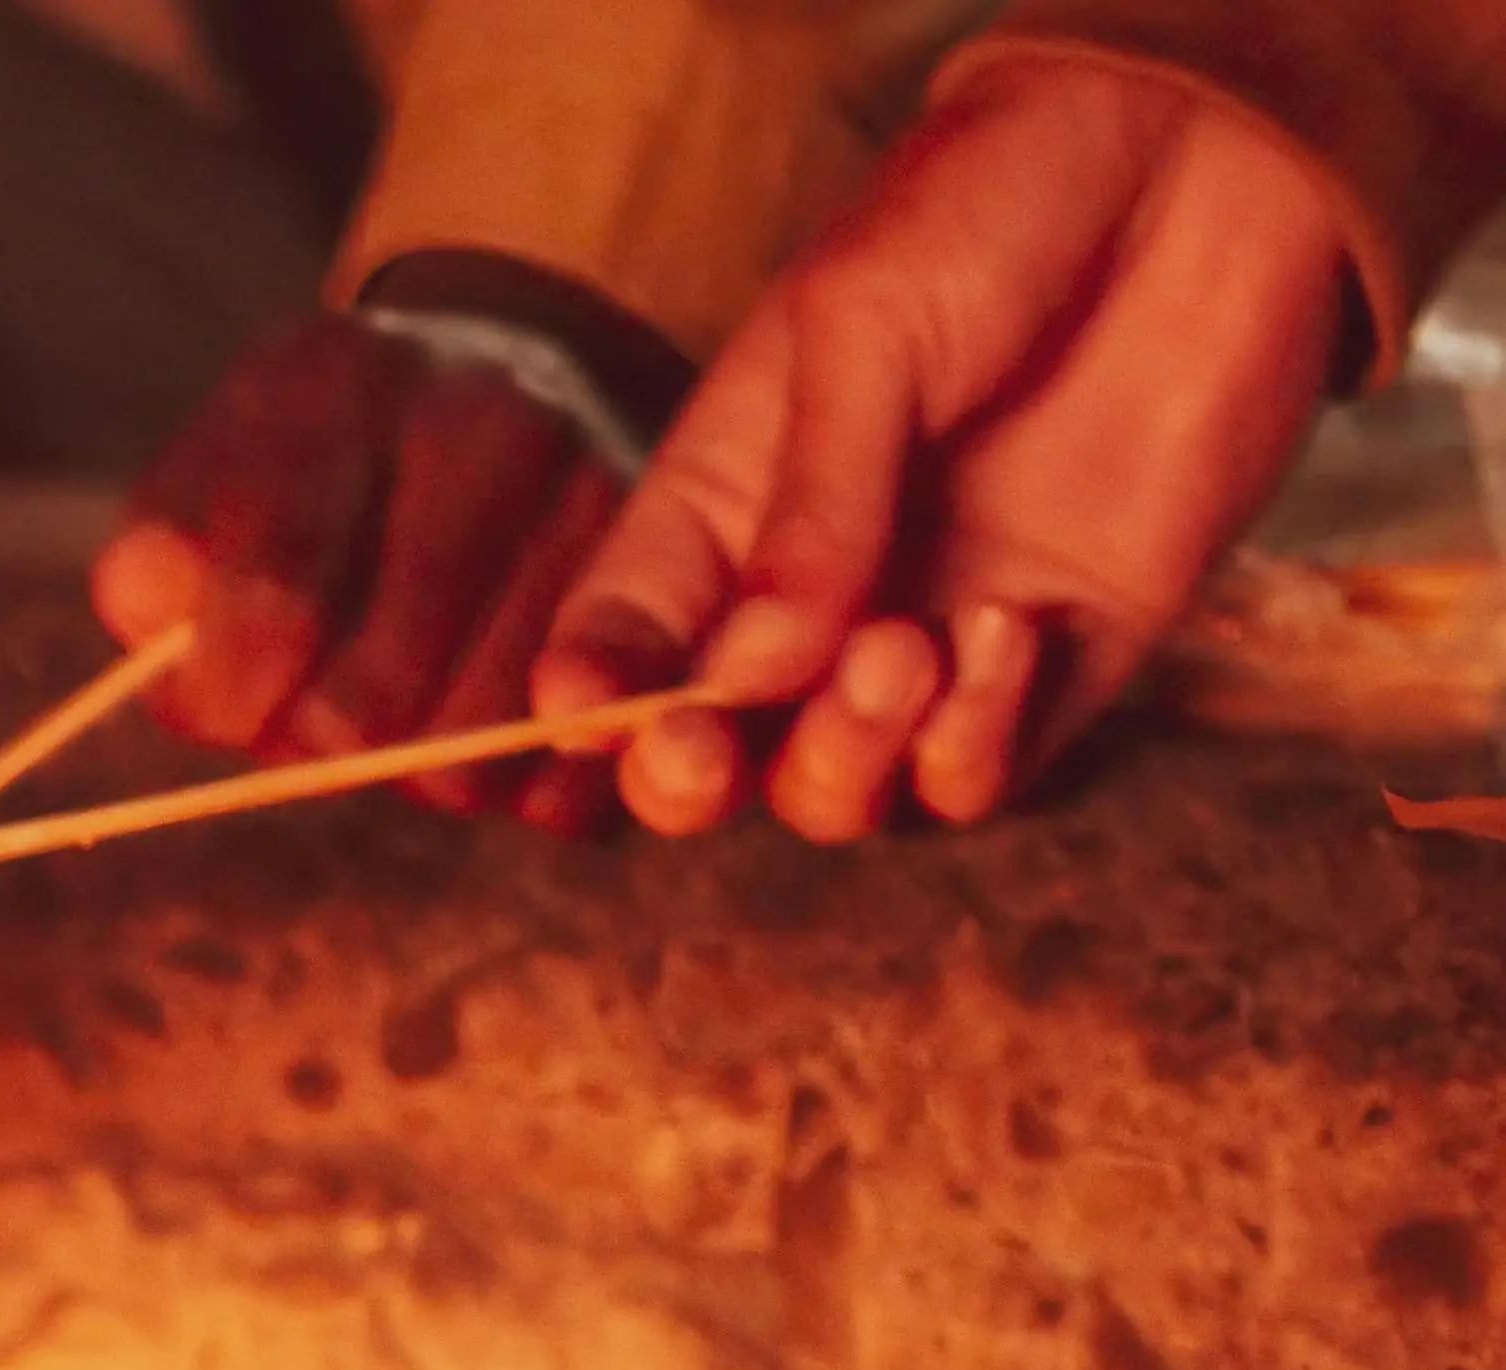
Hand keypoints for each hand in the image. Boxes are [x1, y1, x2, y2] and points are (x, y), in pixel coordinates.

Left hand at [91, 281, 647, 821]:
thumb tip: (145, 610)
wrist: (521, 372)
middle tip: (310, 710)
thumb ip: (159, 550)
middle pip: (363, 713)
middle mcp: (489, 427)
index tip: (223, 702)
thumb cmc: (329, 457)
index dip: (225, 690)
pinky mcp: (685, 594)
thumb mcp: (222, 468)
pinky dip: (524, 782)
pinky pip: (576, 776)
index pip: (269, 600)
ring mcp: (599, 502)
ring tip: (403, 704)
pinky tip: (494, 714)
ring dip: (414, 768)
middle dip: (311, 740)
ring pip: (468, 758)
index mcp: (346, 384)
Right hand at [537, 58, 1347, 839]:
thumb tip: (748, 673)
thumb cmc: (996, 213)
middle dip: (684, 779)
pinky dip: (972, 743)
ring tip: (897, 652)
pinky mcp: (1060, 658)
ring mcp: (929, 635)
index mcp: (724, 502)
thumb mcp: (861, 330)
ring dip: (842, 756)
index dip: (587, 700)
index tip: (579, 716)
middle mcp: (811, 594)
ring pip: (835, 790)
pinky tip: (1008, 631)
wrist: (1198, 171)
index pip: (620, 637)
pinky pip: (981, 774)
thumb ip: (809, 506)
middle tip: (705, 746)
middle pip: (711, 754)